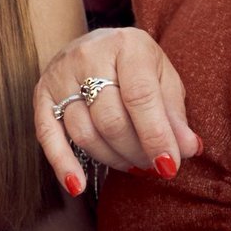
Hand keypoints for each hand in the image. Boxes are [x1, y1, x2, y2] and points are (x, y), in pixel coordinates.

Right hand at [34, 27, 200, 195]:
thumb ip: (174, 113)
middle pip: (110, 119)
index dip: (156, 135)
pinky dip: (62, 164)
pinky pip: (47, 135)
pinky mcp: (41, 93)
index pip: (140, 96)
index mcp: (126, 45)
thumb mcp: (163, 78)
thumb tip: (189, 148)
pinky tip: (77, 186)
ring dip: (111, 159)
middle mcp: (88, 54)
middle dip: (135, 151)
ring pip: (84, 132)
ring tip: (131, 163)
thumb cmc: (135, 65)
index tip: (170, 165)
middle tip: (151, 165)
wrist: (97, 44)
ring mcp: (60, 74)